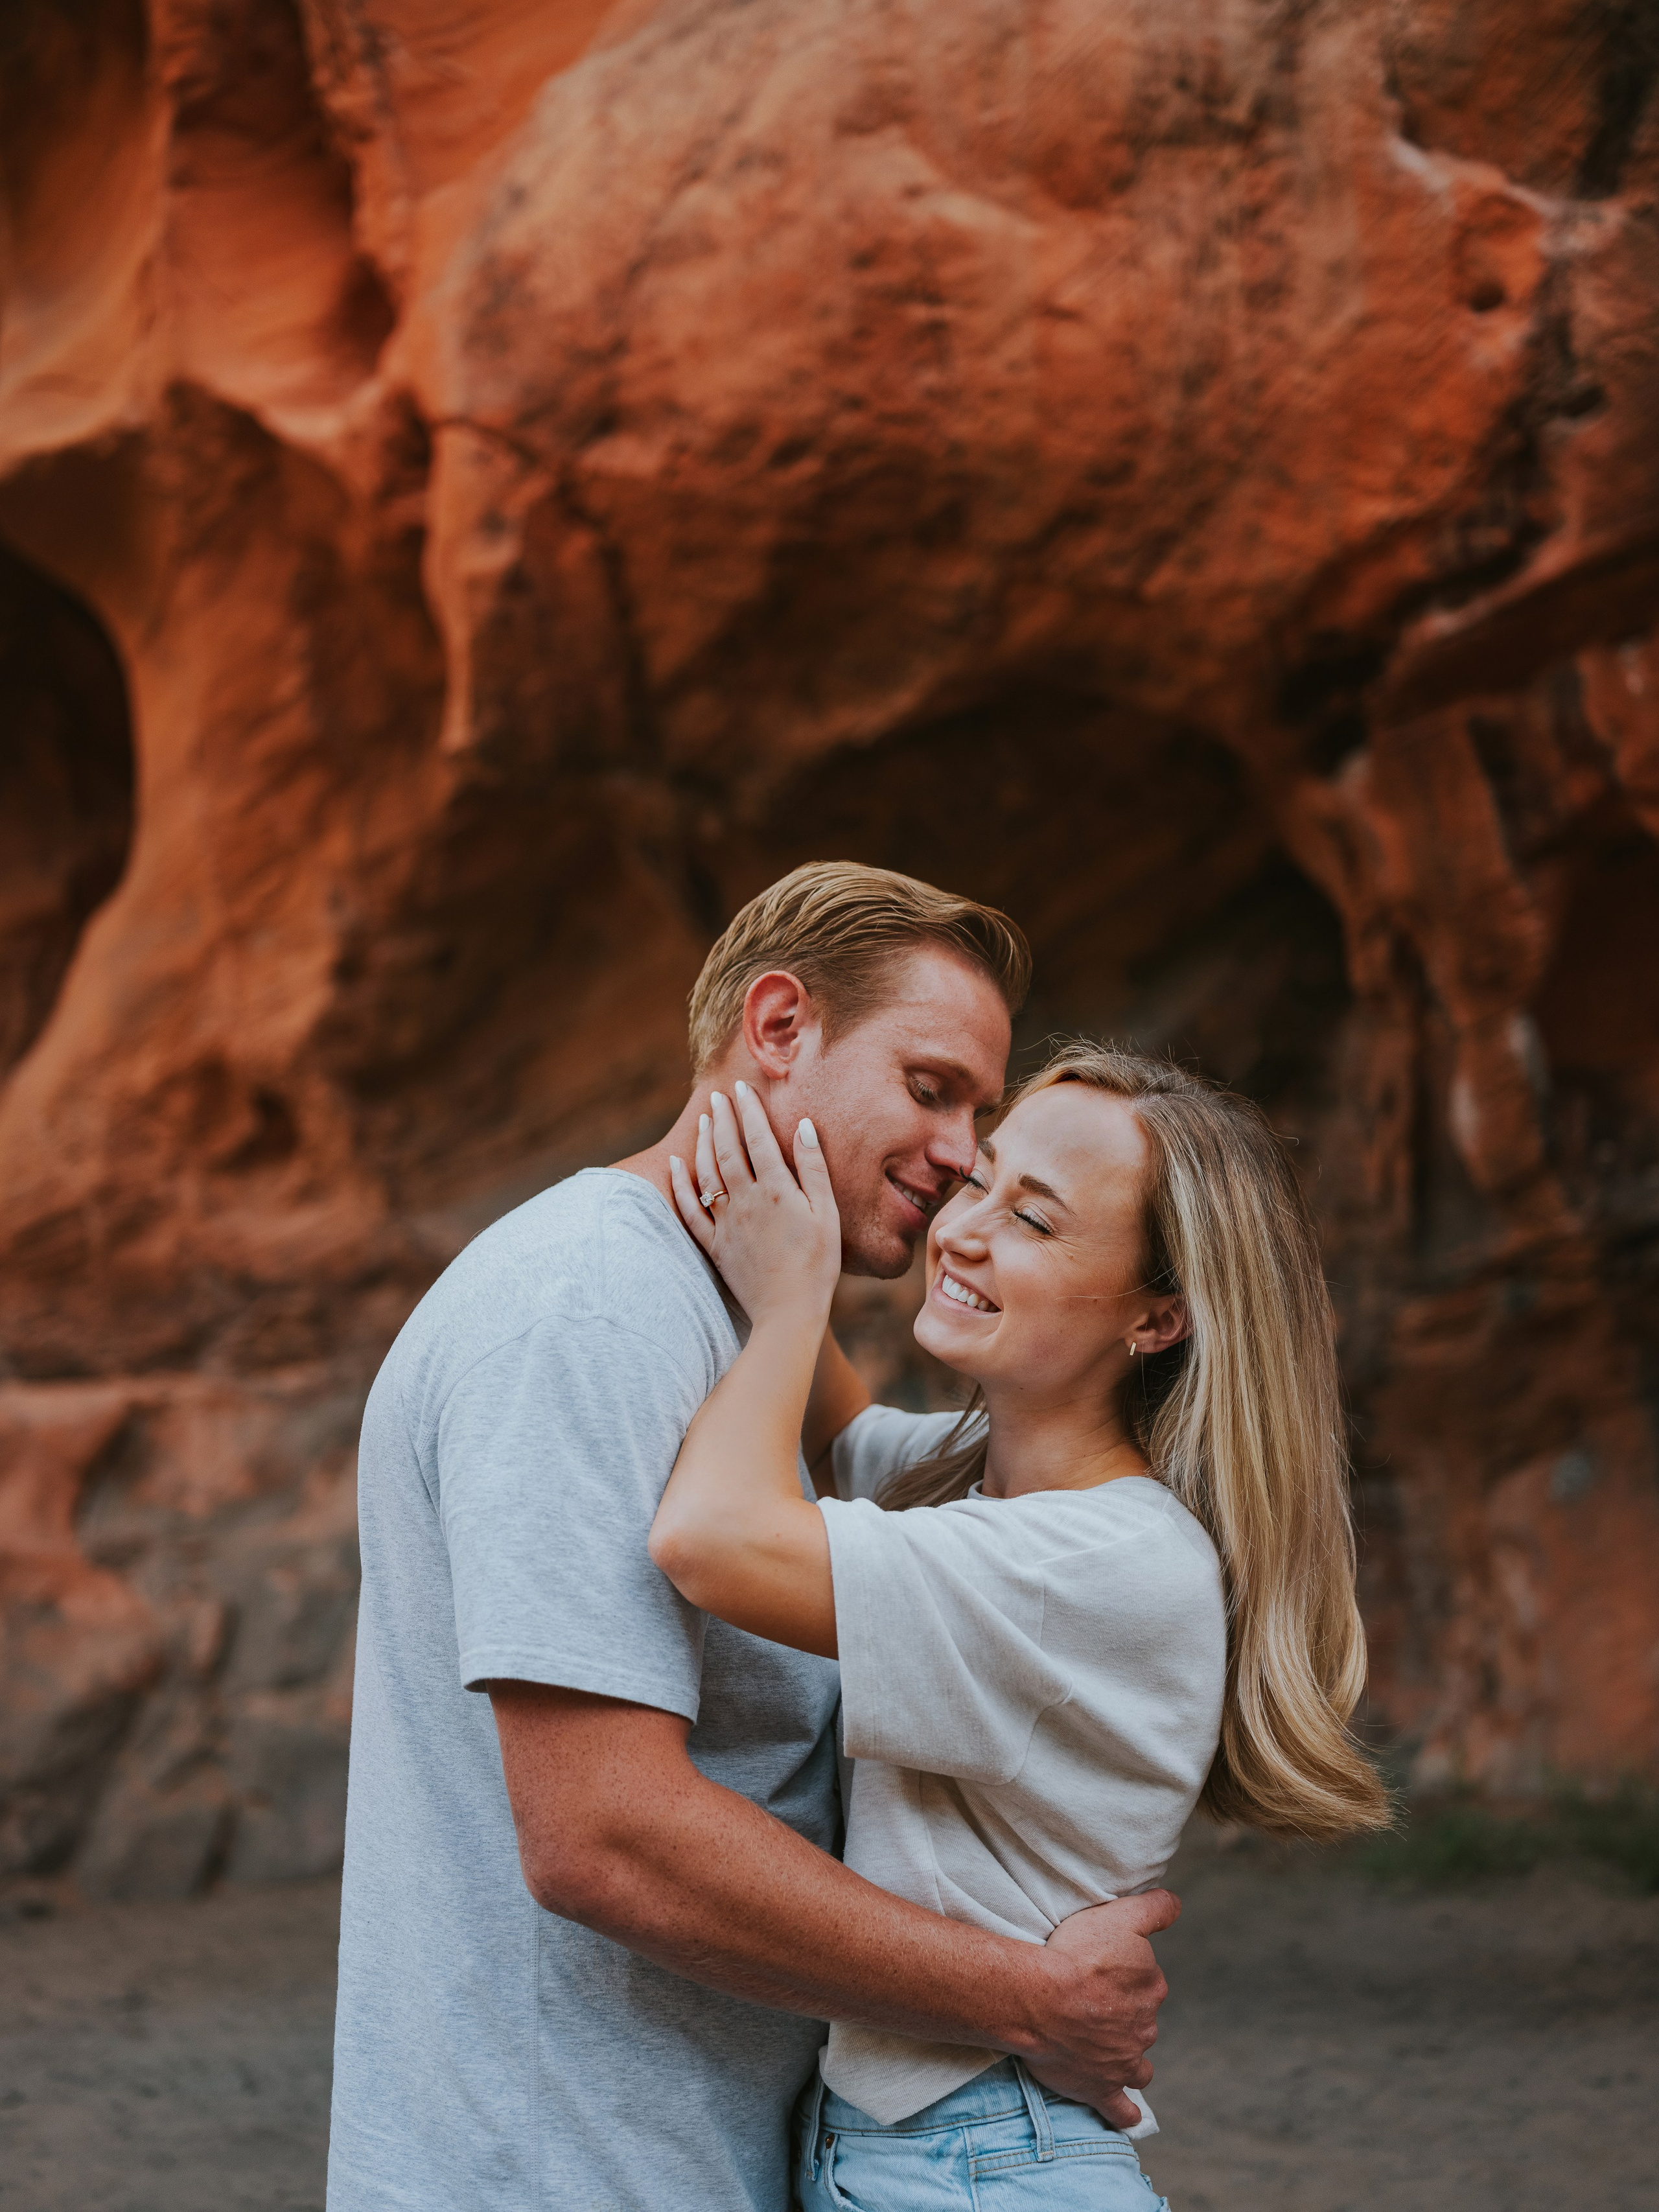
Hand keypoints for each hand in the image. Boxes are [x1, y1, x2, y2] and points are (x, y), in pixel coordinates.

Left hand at [670, 1083, 841, 1327]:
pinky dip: (681, 1184)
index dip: (749, 1111)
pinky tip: (676, 1165)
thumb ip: (813, 1169)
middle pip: (727, 1151)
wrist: (789, 1312)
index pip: (758, 1139)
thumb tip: (804, 1127)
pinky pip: (691, 1210)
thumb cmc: (817, 1264)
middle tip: (717, 1096)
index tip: (742, 1088)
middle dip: (721, 1119)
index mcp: (777, 1191)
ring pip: (707, 1174)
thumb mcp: (827, 1214)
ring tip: (702, 1121)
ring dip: (702, 1143)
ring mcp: (726, 1223)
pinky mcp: (715, 1245)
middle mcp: (746, 1201)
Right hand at [1021, 1890, 1177, 2126]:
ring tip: (1115, 2053)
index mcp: (1150, 1988)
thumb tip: (1177, 1904)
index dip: (1127, 1975)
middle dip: (1125, 2015)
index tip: (1105, 1968)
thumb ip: (1154, 1909)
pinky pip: (1120, 2107)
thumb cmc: (1077, 1954)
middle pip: (1140, 2021)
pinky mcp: (1101, 2088)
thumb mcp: (1120, 1916)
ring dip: (1131, 2059)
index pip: (1148, 1981)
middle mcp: (1143, 2027)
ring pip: (1137, 2063)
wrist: (1042, 1999)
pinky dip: (1125, 2113)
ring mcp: (1123, 2061)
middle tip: (1094, 2003)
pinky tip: (1129, 2116)